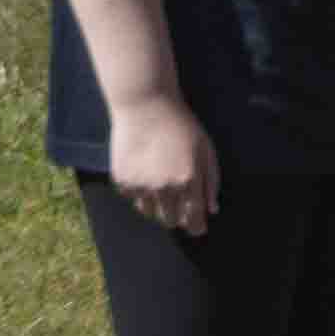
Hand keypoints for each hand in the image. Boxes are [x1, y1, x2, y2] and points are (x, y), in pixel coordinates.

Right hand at [111, 96, 220, 237]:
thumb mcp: (206, 150)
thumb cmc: (181, 127)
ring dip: (157, 205)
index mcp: (189, 181)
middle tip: (180, 204)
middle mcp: (164, 188)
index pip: (194, 219)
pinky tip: (144, 172)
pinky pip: (132, 198)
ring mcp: (141, 186)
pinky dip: (139, 192)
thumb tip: (212, 210)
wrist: (146, 107)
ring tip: (161, 185)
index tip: (198, 228)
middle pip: (171, 220)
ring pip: (149, 213)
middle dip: (178, 216)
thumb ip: (211, 182)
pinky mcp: (122, 180)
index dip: (197, 227)